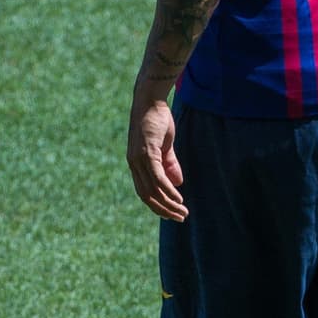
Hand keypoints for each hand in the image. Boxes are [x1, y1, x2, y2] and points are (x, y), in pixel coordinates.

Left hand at [126, 90, 187, 220]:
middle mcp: (134, 164)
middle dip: (163, 210)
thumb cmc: (156, 120)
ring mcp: (139, 159)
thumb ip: (169, 164)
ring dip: (168, 204)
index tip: (171, 214)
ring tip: (182, 212)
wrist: (150, 100)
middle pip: (147, 195)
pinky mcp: (147, 153)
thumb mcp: (164, 145)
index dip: (157, 205)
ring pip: (153, 190)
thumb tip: (177, 183)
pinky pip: (157, 178)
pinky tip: (178, 198)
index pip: (144, 191)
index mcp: (136, 163)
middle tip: (179, 218)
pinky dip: (168, 190)